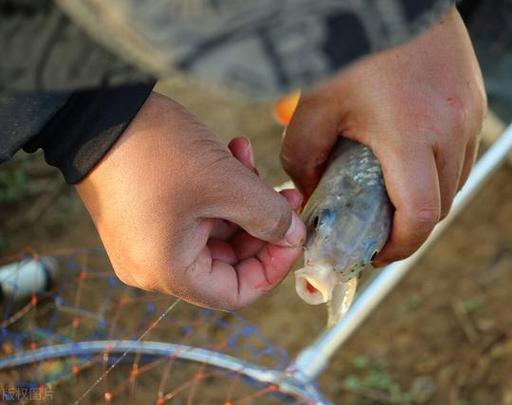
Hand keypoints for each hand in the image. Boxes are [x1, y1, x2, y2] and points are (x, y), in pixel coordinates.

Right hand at [77, 92, 304, 309]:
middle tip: (285, 193)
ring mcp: (147, 240)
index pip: (237, 292)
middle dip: (262, 224)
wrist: (96, 109)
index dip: (273, 266)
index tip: (294, 232)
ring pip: (216, 232)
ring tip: (252, 161)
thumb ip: (269, 217)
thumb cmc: (157, 151)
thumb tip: (295, 236)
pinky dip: (218, 190)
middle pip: (229, 261)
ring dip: (242, 199)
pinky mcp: (146, 215)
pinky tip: (232, 153)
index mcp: (168, 271)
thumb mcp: (226, 184)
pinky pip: (195, 214)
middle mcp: (153, 265)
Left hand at [281, 8, 485, 264]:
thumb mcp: (314, 107)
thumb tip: (311, 193)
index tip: (377, 253)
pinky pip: (463, 149)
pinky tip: (411, 156)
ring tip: (393, 192)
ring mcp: (470, 111)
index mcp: (413, 136)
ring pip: (457, 179)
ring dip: (428, 195)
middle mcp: (453, 128)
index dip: (400, 246)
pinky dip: (440, 165)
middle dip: (411, 225)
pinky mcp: (475, 96)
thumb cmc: (348, 49)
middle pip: (441, 204)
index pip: (421, 216)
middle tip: (379, 227)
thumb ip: (304, 160)